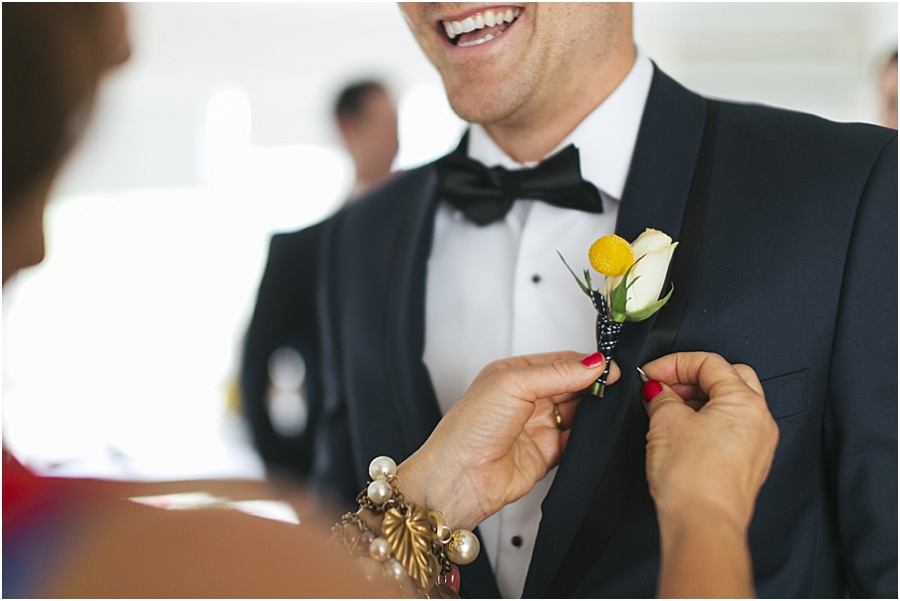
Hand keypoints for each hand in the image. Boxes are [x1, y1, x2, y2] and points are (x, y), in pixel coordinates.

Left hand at [399, 351, 615, 529]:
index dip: (586, 363)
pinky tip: (598, 429)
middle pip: (572, 385)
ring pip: (578, 412)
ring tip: (609, 405)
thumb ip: (557, 373)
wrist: (459, 478)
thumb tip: (593, 364)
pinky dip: (590, 436)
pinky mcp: (546, 453)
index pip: (560, 362)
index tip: (609, 366)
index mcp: (513, 374)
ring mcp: (536, 426)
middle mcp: (525, 398)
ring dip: (594, 409)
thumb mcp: (513, 385)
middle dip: (593, 385)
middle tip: (615, 384)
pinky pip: (577, 441)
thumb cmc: (468, 429)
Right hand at [641, 352, 778, 531]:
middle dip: (690, 378)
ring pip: (728, 404)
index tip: (650, 374)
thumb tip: (657, 390)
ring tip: (667, 411)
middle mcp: (760, 420)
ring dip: (697, 400)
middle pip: (727, 377)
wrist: (703, 524)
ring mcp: (757, 444)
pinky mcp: (748, 464)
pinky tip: (680, 433)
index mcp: (746, 402)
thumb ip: (660, 396)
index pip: (709, 362)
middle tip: (661, 387)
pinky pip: (729, 429)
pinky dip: (705, 422)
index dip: (673, 363)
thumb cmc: (694, 480)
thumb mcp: (665, 422)